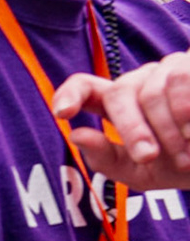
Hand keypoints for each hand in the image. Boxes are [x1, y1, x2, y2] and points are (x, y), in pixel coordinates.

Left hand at [54, 53, 189, 191]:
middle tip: (148, 157)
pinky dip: (186, 112)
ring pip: (154, 89)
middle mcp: (142, 81)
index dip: (70, 94)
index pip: (85, 88)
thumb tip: (76, 134)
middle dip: (131, 128)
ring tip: (185, 156)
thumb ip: (106, 158)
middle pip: (119, 91)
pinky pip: (182, 80)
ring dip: (168, 129)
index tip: (63, 113)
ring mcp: (172, 67)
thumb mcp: (141, 173)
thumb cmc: (182, 167)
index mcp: (120, 105)